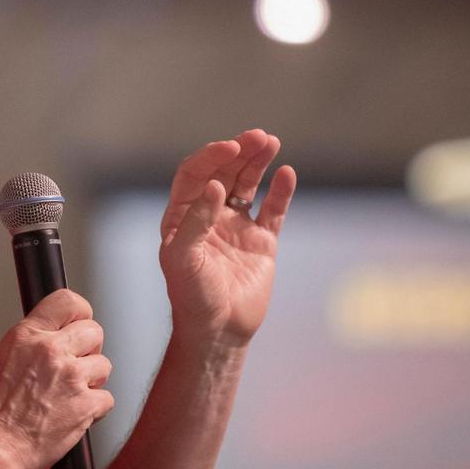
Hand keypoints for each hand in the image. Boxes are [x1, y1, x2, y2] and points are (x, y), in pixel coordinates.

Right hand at [0, 289, 113, 468]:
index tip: (80, 323)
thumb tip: (51, 339)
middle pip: (94, 331)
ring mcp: (70, 376)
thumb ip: (30, 343)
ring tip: (71, 394)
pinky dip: (95, 409)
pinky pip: (106, 398)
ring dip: (92, 380)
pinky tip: (76, 414)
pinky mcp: (85, 405)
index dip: (80, 313)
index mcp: (28, 335)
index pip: (67, 301)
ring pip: (103, 365)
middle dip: (89, 349)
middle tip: (76, 365)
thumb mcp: (1, 358)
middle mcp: (51, 350)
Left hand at [159, 130, 295, 346]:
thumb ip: (196, 222)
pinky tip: (287, 173)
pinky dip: (280, 191)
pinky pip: (272, 210)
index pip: (195, 175)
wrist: (219, 331)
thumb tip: (215, 186)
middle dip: (240, 152)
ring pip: (248, 184)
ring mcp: (236, 226)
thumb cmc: (192, 297)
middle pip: (224, 172)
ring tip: (271, 142)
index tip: (230, 148)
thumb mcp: (184, 259)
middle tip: (259, 136)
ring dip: (258, 162)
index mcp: (182, 216)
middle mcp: (208, 215)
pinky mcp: (261, 242)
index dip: (211, 158)